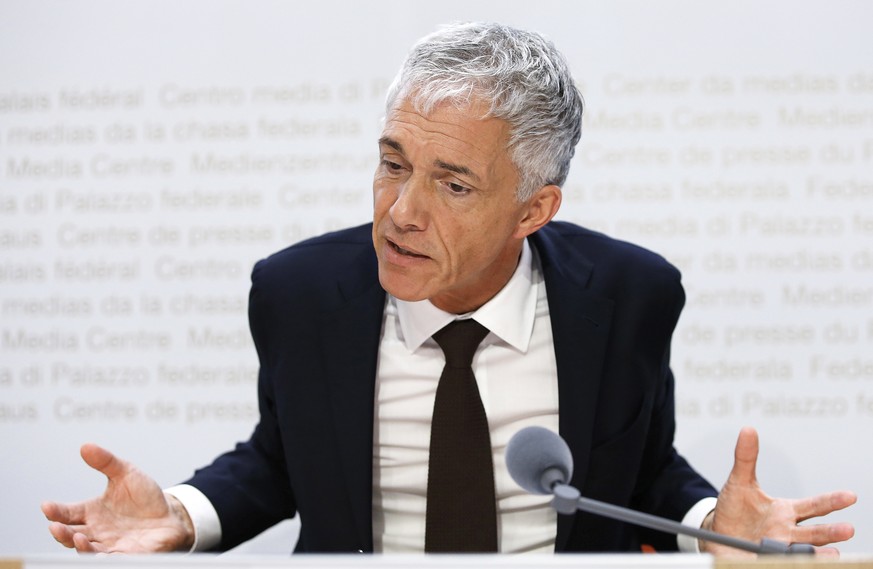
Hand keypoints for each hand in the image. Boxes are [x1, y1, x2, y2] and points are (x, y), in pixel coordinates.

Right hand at [41, 444, 194, 553]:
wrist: (171, 514)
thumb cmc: (145, 496)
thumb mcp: (126, 473)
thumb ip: (106, 462)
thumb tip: (86, 446)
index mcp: (92, 512)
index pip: (67, 514)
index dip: (55, 511)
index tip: (47, 506)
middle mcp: (97, 531)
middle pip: (71, 535)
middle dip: (61, 532)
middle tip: (55, 526)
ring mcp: (110, 545)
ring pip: (88, 550)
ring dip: (80, 546)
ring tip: (77, 537)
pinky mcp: (128, 555)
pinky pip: (114, 560)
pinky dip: (105, 559)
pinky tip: (100, 556)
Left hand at [703, 427, 856, 556]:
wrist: (717, 535)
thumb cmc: (734, 508)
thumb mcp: (738, 482)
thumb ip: (745, 458)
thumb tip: (748, 429)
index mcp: (786, 512)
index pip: (814, 506)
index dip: (832, 501)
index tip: (850, 496)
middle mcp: (787, 532)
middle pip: (814, 533)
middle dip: (830, 532)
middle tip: (847, 530)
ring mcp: (777, 549)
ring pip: (801, 552)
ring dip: (816, 555)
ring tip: (832, 555)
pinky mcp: (764, 561)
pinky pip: (778, 563)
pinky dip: (787, 564)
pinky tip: (793, 563)